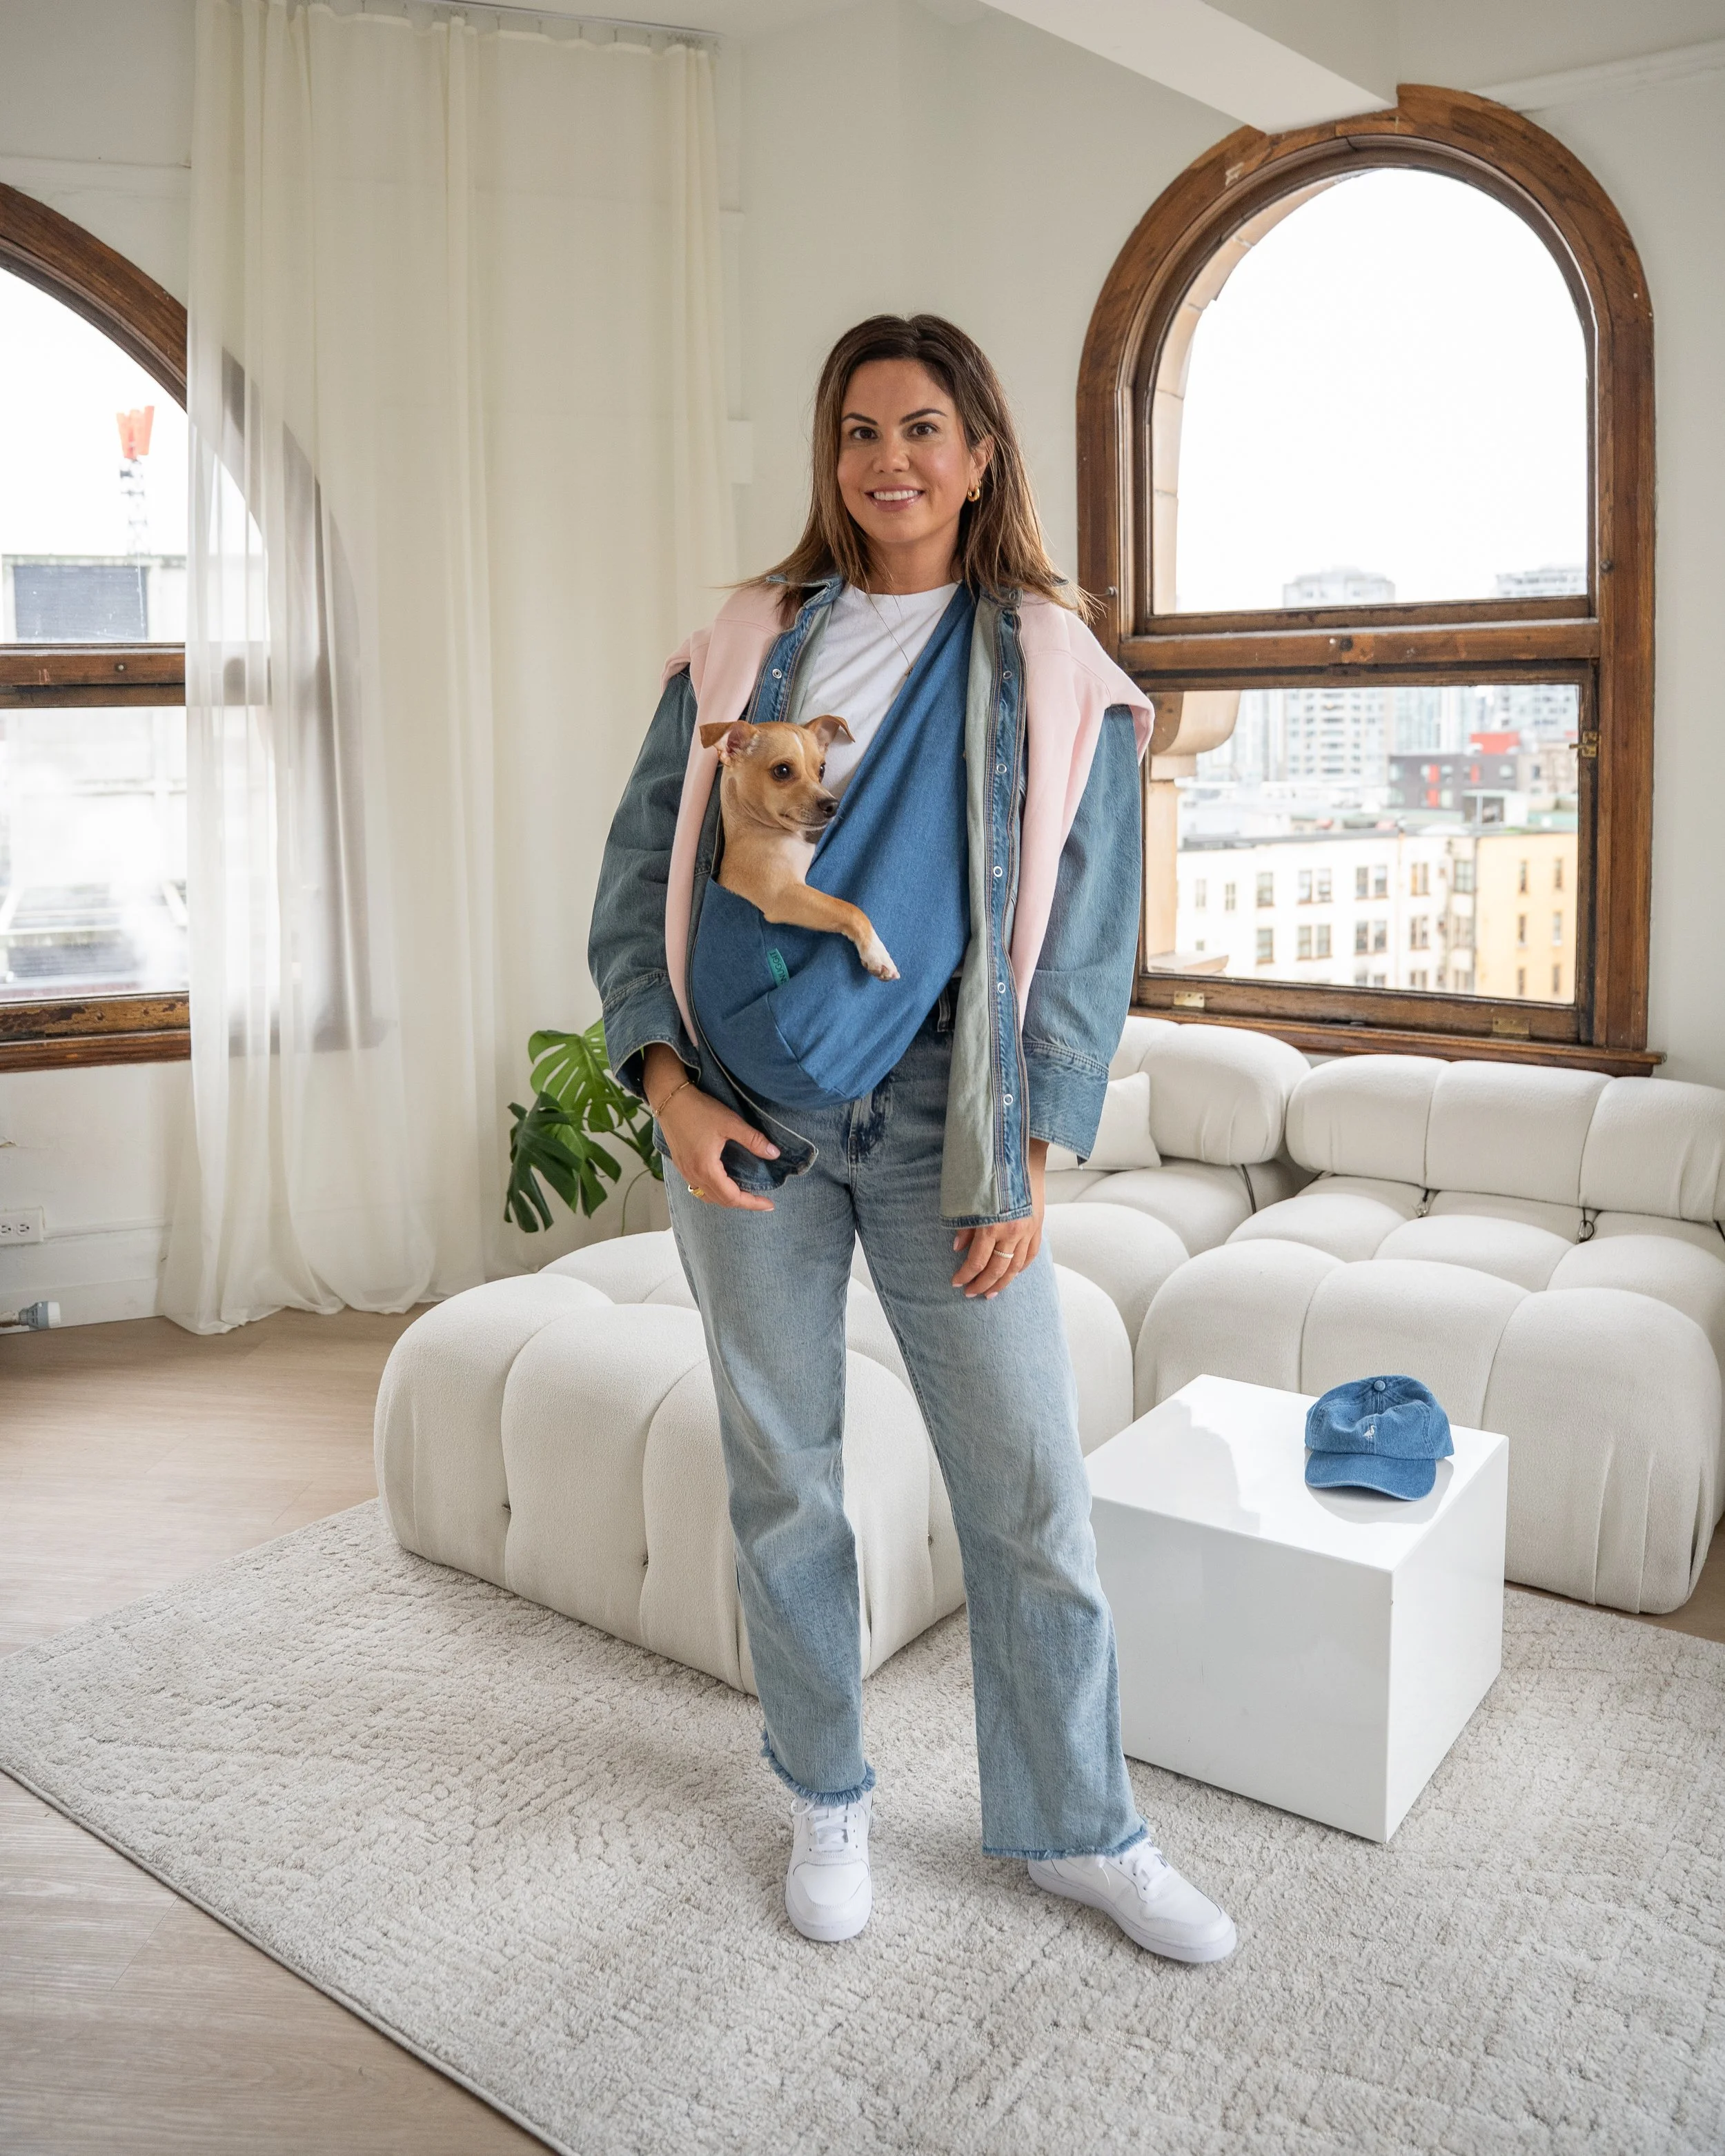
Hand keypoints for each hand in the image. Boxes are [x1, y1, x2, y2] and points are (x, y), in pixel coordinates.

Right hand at [644, 1044, 777, 1212]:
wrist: (670, 1099)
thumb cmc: (700, 1110)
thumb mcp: (730, 1123)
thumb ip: (753, 1140)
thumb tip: (774, 1154)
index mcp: (706, 1169)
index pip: (732, 1197)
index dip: (752, 1202)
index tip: (769, 1203)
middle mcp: (694, 1175)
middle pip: (721, 1201)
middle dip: (743, 1203)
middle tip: (762, 1200)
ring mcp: (685, 1172)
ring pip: (708, 1197)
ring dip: (728, 1199)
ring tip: (745, 1194)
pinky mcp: (682, 1166)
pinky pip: (699, 1188)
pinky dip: (715, 1191)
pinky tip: (724, 1182)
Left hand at [951, 1139, 1046, 1297]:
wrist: (1023, 1155)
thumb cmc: (993, 1173)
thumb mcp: (971, 1198)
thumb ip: (965, 1225)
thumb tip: (958, 1248)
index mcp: (994, 1225)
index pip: (977, 1261)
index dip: (965, 1275)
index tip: (956, 1283)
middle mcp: (1013, 1232)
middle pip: (997, 1269)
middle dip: (982, 1284)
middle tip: (971, 1293)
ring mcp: (1028, 1231)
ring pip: (1016, 1267)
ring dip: (1003, 1283)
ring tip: (991, 1293)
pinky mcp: (1038, 1226)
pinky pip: (1031, 1254)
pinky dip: (1022, 1267)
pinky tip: (1013, 1274)